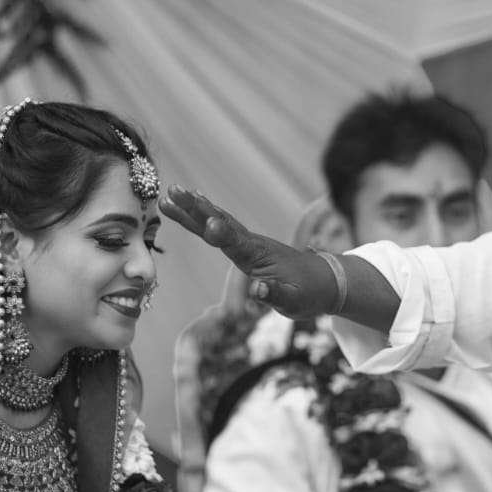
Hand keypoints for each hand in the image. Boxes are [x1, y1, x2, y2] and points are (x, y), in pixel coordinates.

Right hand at [160, 185, 336, 318]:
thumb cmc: (308, 293)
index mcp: (260, 257)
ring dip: (193, 209)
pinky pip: (219, 228)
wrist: (323, 281)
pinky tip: (189, 207)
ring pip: (216, 222)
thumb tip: (257, 291)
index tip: (209, 223)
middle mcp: (250, 244)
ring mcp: (247, 243)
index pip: (238, 243)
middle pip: (220, 223)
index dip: (223, 234)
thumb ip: (276, 296)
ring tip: (169, 194)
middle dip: (196, 209)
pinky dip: (202, 218)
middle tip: (172, 191)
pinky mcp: (244, 246)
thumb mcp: (295, 301)